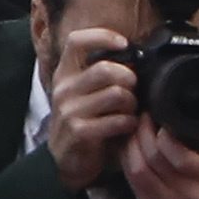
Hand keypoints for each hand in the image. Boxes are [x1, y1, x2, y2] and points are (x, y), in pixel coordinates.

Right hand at [46, 27, 138, 191]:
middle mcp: (64, 88)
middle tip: (134, 90)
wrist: (65, 162)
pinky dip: (129, 122)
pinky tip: (128, 126)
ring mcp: (69, 110)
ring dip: (132, 103)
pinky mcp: (79, 132)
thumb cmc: (82, 123)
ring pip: (116, 94)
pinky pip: (116, 120)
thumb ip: (102, 75)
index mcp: (65, 73)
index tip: (123, 43)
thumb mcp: (85, 93)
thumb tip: (134, 57)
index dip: (102, 36)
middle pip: (106, 69)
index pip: (77, 41)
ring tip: (131, 110)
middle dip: (130, 78)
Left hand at [120, 109, 198, 198]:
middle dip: (143, 132)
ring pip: (140, 169)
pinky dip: (127, 159)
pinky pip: (133, 180)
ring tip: (134, 130)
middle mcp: (191, 193)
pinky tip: (129, 147)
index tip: (160, 120)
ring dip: (132, 145)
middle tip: (142, 117)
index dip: (165, 138)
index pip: (182, 158)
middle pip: (156, 159)